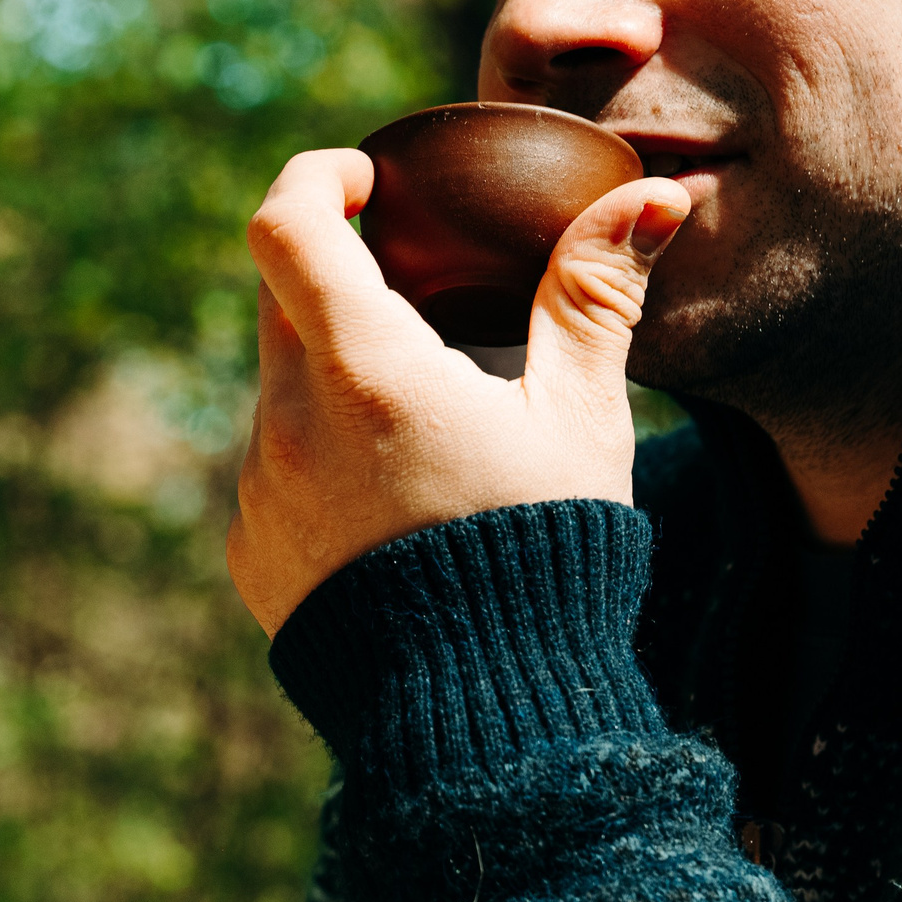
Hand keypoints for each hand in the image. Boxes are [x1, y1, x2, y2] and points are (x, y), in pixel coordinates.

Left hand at [228, 148, 686, 635]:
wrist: (480, 722)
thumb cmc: (542, 558)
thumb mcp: (579, 422)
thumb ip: (593, 299)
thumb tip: (649, 199)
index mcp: (363, 371)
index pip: (286, 223)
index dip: (316, 179)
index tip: (365, 180)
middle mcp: (286, 421)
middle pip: (283, 300)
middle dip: (342, 277)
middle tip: (421, 293)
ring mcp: (258, 490)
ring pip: (280, 390)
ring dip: (339, 380)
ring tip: (430, 426)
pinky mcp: (252, 551)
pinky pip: (274, 470)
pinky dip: (325, 459)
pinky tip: (401, 506)